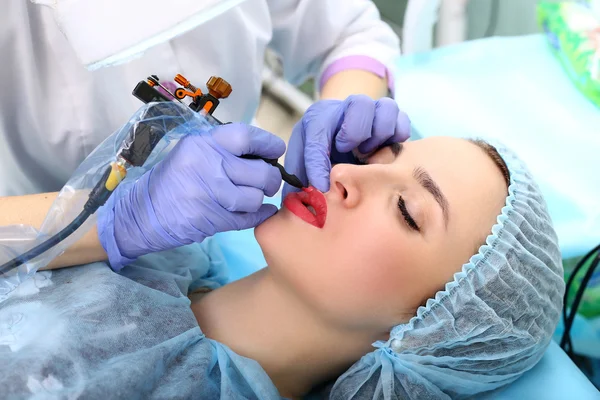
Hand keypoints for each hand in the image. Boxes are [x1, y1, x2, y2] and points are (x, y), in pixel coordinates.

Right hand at [98, 123, 284, 270]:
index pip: (246, 136)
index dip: (268, 143)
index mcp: (203, 144)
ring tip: (253, 197)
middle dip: (271, 178)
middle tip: (268, 180)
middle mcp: (208, 166)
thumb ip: (222, 150)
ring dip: (259, 199)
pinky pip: (249, 218)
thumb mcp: (192, 152)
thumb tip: (263, 153)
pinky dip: (260, 215)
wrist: (143, 212)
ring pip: (255, 197)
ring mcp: (210, 195)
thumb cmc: (173, 180)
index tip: (276, 150)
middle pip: (259, 171)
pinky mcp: (211, 219)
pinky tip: (260, 212)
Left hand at [283, 95, 409, 195]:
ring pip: (385, 110)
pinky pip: (402, 121)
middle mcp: (346, 108)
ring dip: (379, 136)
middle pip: (360, 105)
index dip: (318, 163)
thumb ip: (299, 182)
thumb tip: (297, 204)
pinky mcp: (393, 119)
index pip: (317, 134)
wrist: (341, 145)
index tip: (322, 186)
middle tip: (352, 154)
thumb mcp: (303, 168)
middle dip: (355, 134)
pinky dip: (397, 138)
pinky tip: (385, 152)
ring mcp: (372, 110)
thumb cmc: (319, 159)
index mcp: (319, 118)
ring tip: (367, 154)